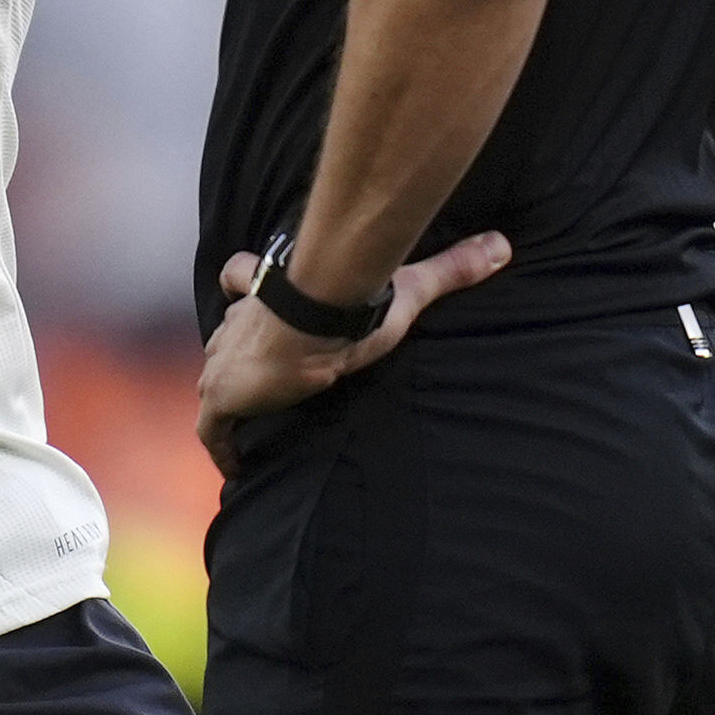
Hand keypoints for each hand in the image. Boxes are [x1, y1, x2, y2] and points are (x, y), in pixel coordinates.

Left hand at [194, 231, 510, 475]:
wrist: (311, 323)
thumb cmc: (350, 305)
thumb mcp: (404, 288)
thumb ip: (449, 268)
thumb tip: (501, 247)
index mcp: (268, 292)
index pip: (240, 279)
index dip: (243, 287)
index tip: (246, 298)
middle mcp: (238, 323)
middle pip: (224, 336)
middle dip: (236, 354)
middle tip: (257, 380)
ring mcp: (225, 362)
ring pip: (215, 377)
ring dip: (229, 396)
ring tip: (248, 422)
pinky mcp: (221, 397)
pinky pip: (213, 429)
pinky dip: (222, 446)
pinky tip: (234, 467)